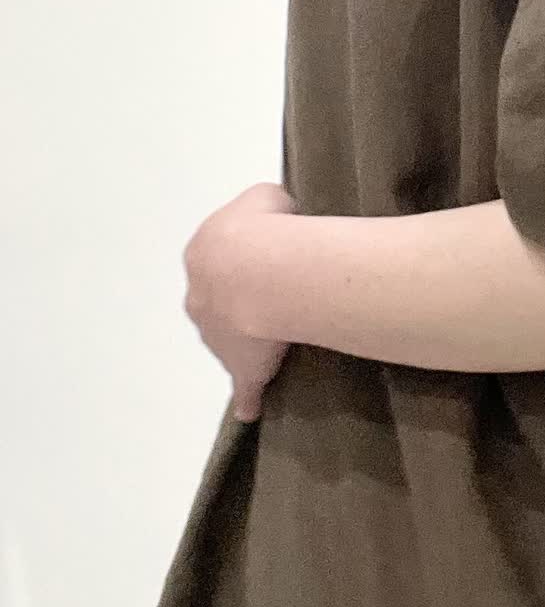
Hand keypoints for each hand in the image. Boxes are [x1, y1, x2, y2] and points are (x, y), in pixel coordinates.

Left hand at [183, 181, 296, 423]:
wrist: (262, 273)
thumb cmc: (267, 230)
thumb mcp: (266, 198)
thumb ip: (265, 209)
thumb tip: (277, 219)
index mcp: (203, 255)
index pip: (219, 261)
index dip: (243, 262)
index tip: (268, 263)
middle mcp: (199, 298)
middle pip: (218, 303)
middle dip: (239, 301)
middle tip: (274, 297)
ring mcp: (216, 336)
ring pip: (230, 339)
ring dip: (248, 338)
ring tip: (281, 335)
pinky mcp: (240, 366)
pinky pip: (244, 386)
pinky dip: (248, 397)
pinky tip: (251, 409)